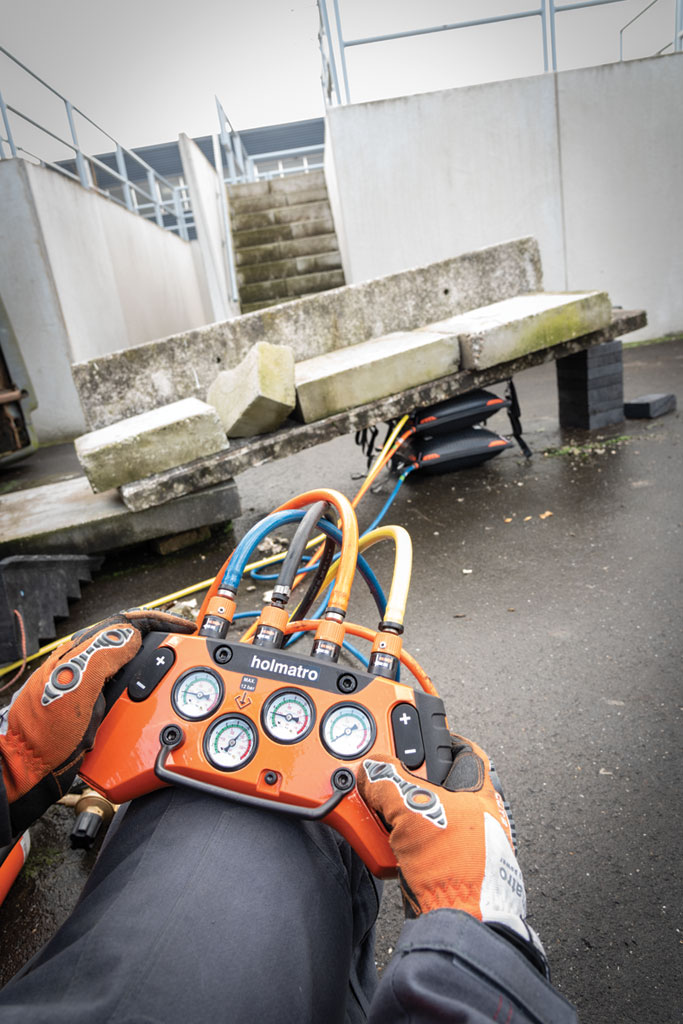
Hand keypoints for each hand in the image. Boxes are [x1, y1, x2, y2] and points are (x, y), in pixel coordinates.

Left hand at [0, 610, 193, 836]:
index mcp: (82, 653)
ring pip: (136, 675)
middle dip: (163, 648)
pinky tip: (153, 711)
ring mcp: (95, 690)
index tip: (183, 627)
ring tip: (174, 684)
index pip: (126, 624)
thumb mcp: (76, 686)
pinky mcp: (100, 712)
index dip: (158, 621)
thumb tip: (132, 635)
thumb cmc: (42, 731)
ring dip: (157, 679)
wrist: (30, 770)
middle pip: (136, 647)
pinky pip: (132, 701)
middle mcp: (90, 668)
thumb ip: (103, 656)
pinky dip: (147, 704)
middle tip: (186, 654)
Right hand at [358, 735, 547, 973]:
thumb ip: (388, 782)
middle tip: (384, 777)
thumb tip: (370, 769)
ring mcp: (463, 845)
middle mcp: (476, 816)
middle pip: (438, 784)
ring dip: (400, 816)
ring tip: (380, 815)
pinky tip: (385, 845)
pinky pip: (418, 846)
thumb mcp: (414, 810)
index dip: (440, 738)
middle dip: (408, 781)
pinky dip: (399, 842)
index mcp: (480, 793)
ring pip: (425, 816)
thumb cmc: (459, 867)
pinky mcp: (446, 869)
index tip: (417, 732)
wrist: (462, 925)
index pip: (464, 750)